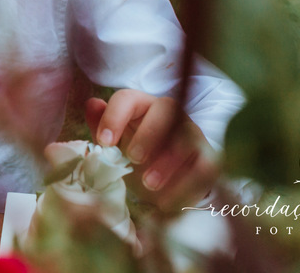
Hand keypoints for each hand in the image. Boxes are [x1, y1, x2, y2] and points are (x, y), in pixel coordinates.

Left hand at [86, 91, 217, 211]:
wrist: (170, 185)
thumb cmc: (138, 158)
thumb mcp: (117, 144)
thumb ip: (101, 125)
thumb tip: (91, 104)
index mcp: (141, 106)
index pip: (128, 98)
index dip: (114, 117)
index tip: (104, 142)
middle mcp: (170, 113)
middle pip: (166, 109)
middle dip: (148, 133)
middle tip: (133, 158)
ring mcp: (192, 134)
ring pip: (186, 136)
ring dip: (167, 161)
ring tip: (149, 184)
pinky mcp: (208, 158)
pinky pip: (203, 165)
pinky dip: (184, 184)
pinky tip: (167, 201)